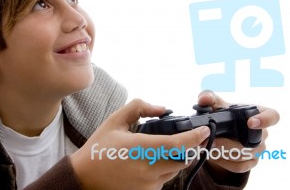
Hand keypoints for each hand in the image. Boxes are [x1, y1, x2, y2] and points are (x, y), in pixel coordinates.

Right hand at [70, 99, 210, 189]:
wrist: (85, 178)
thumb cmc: (99, 147)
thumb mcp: (115, 121)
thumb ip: (139, 108)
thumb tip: (163, 109)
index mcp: (140, 149)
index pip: (176, 145)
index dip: (194, 137)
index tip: (204, 130)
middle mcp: (148, 169)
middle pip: (182, 159)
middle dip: (188, 148)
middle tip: (185, 137)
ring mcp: (148, 184)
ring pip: (175, 170)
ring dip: (175, 158)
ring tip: (162, 147)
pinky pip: (165, 180)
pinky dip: (164, 169)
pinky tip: (150, 161)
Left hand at [197, 90, 279, 175]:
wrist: (221, 133)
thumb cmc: (223, 114)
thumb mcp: (215, 105)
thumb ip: (208, 98)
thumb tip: (204, 99)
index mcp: (258, 114)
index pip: (272, 116)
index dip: (265, 120)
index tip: (250, 122)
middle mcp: (263, 133)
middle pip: (253, 142)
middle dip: (229, 143)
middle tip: (210, 141)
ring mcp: (259, 149)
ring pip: (244, 155)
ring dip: (223, 153)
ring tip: (206, 148)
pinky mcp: (251, 162)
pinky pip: (239, 166)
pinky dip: (223, 162)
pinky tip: (212, 155)